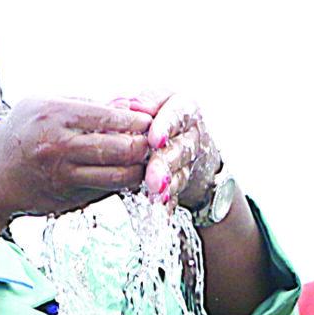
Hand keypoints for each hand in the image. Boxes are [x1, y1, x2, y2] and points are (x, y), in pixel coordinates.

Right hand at [0, 98, 150, 221]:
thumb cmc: (19, 134)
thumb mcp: (41, 105)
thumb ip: (82, 105)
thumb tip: (126, 107)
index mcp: (56, 114)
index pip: (114, 117)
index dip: (140, 120)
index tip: (152, 120)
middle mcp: (60, 147)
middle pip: (123, 149)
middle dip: (146, 145)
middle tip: (156, 141)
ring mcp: (65, 176)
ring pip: (120, 176)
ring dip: (139, 169)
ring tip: (147, 159)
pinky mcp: (68, 199)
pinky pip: (106, 190)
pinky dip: (122, 182)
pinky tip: (127, 173)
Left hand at [124, 92, 224, 211]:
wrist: (189, 145)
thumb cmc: (163, 118)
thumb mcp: (156, 102)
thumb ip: (141, 103)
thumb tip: (121, 106)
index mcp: (184, 108)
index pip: (176, 115)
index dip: (165, 128)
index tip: (153, 140)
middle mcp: (191, 134)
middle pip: (179, 150)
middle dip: (164, 165)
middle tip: (153, 180)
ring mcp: (191, 160)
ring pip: (180, 174)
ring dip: (167, 186)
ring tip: (156, 196)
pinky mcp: (185, 180)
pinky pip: (178, 194)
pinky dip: (168, 204)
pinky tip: (161, 212)